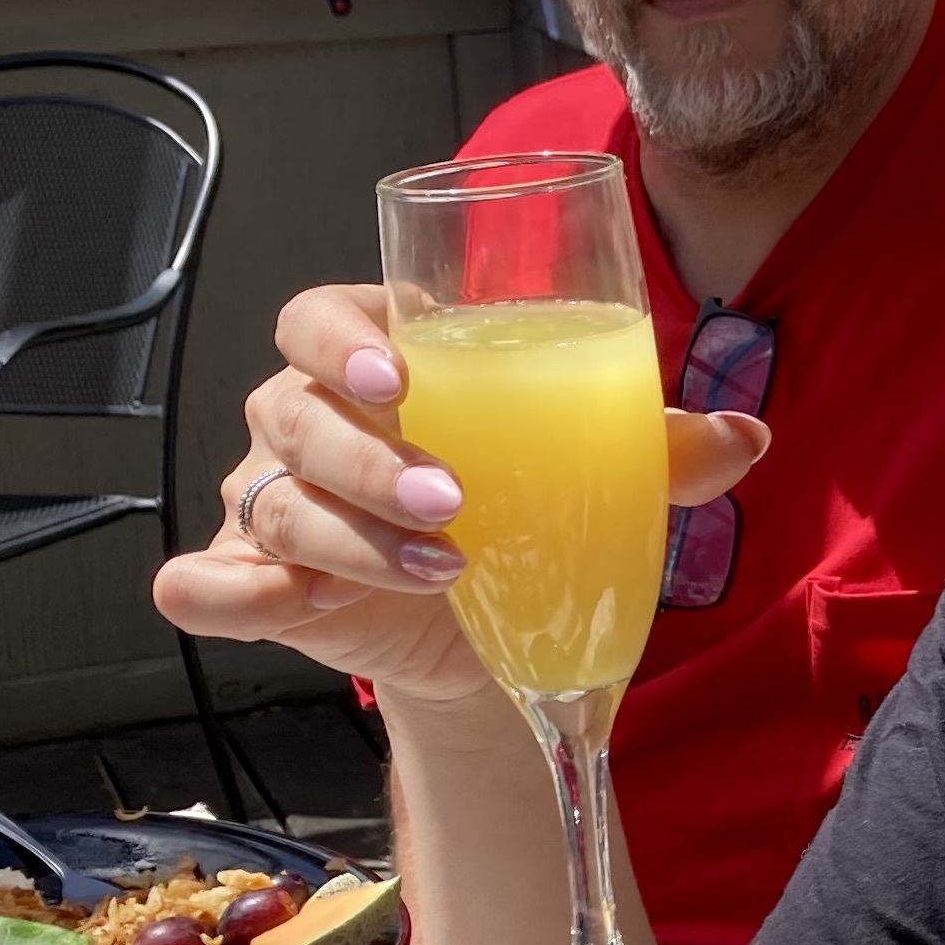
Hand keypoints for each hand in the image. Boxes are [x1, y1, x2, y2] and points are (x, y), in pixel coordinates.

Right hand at [153, 283, 769, 705]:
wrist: (497, 626)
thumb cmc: (527, 510)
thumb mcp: (592, 474)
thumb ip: (654, 449)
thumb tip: (744, 434)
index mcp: (374, 362)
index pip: (319, 318)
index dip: (344, 343)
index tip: (403, 379)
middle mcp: (305, 420)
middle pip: (289, 408)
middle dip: (365, 455)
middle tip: (449, 499)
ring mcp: (269, 502)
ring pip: (270, 502)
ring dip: (349, 537)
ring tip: (443, 566)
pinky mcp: (256, 585)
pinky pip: (200, 583)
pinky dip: (225, 591)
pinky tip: (287, 604)